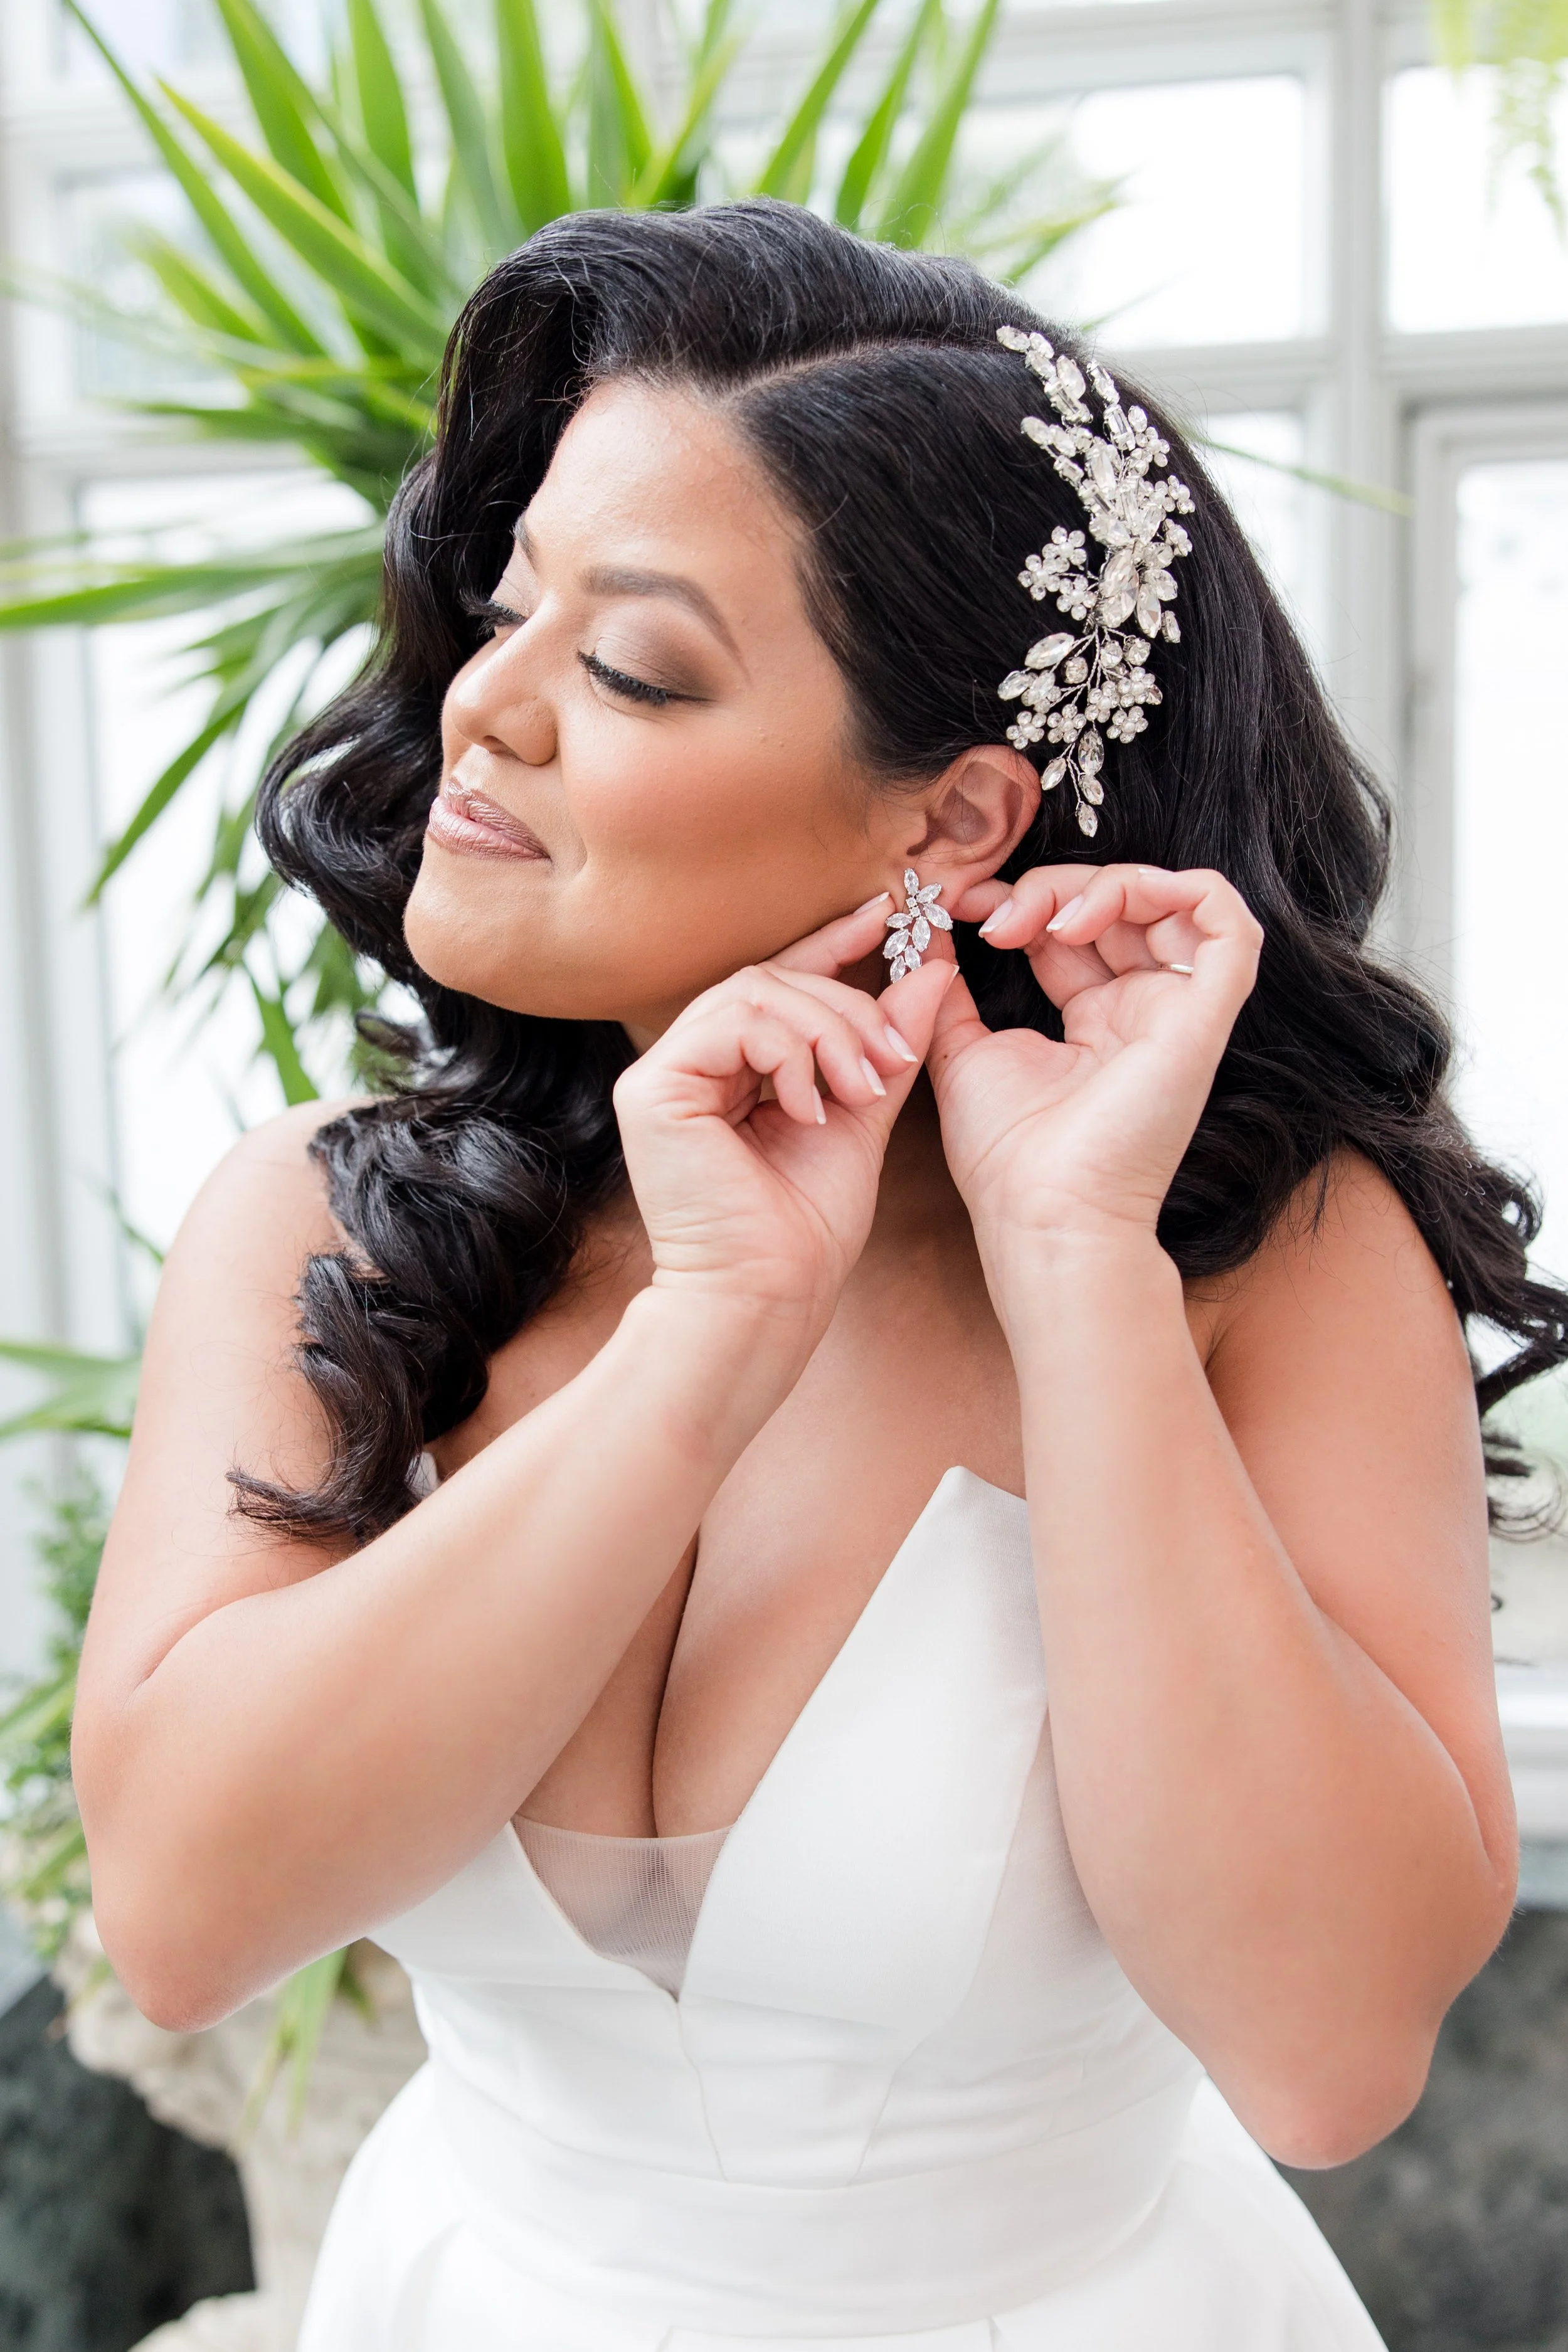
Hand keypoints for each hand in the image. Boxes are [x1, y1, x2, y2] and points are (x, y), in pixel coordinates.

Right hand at [614, 896, 954, 1335]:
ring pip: (754, 991)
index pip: (777, 984)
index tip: (886, 919)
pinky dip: (787, 1054)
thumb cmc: (806, 1226)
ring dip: (825, 1031)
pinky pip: (731, 1022)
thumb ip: (887, 1044)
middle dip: (846, 1007)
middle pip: (771, 979)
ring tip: (859, 1090)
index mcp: (731, 1070)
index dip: (829, 946)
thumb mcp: (863, 1114)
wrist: (769, 1292)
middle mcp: (690, 1063)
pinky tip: (808, 1107)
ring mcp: (664, 1073)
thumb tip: (937, 969)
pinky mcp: (652, 1088)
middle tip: (890, 1062)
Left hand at [929, 863, 1262, 1250]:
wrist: (1043, 1214)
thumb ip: (948, 990)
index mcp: (1097, 1022)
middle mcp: (1144, 1011)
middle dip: (1053, 887)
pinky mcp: (1204, 1019)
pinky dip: (1172, 891)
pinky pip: (1229, 926)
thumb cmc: (1005, 1157)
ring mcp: (1179, 1013)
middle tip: (993, 912)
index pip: (1075, 929)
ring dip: (1107, 885)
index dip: (1024, 900)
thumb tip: (925, 931)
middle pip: (1123, 906)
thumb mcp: (961, 1053)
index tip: (959, 904)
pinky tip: (1089, 917)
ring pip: (1176, 901)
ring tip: (1045, 920)